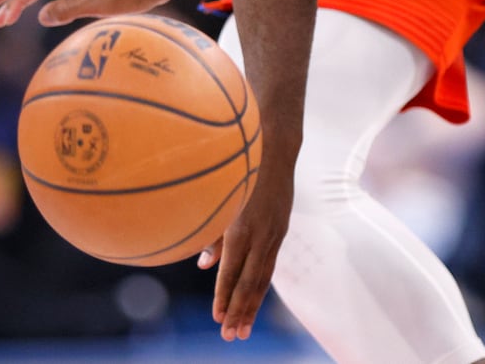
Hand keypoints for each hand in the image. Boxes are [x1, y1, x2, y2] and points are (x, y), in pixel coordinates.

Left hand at [196, 161, 291, 340]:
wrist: (275, 147)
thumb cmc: (239, 168)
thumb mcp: (221, 199)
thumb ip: (212, 233)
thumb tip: (203, 266)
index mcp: (243, 227)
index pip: (232, 272)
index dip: (223, 297)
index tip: (217, 319)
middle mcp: (262, 234)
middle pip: (250, 281)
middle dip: (239, 311)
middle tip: (231, 336)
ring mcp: (275, 232)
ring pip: (263, 276)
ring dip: (252, 305)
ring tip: (243, 328)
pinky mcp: (281, 228)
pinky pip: (270, 263)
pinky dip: (261, 284)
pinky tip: (254, 298)